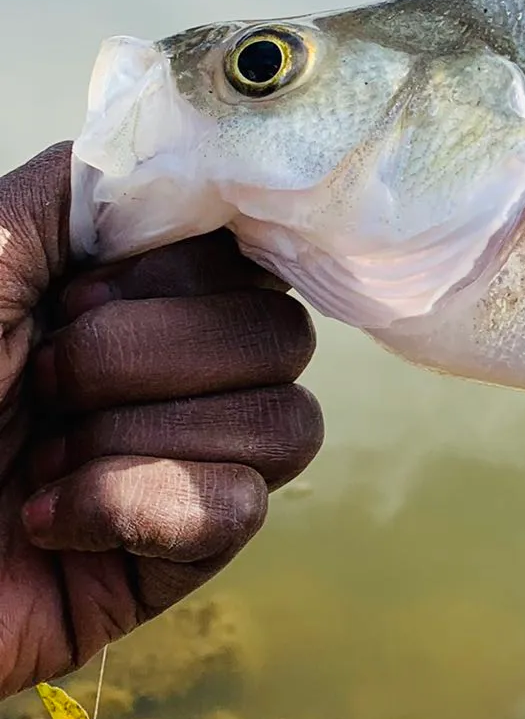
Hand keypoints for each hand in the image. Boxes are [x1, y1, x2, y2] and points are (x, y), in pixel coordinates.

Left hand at [0, 144, 321, 697]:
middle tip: (45, 382)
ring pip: (286, 421)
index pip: (252, 255)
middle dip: (151, 357)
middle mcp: (169, 374)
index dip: (183, 273)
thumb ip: (85, 189)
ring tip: (42, 465)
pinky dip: (136, 508)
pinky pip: (241, 510)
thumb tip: (207, 160)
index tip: (80, 294)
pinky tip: (51, 525)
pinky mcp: (176, 558)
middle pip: (283, 334)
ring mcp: (181, 466)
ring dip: (143, 437)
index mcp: (127, 296)